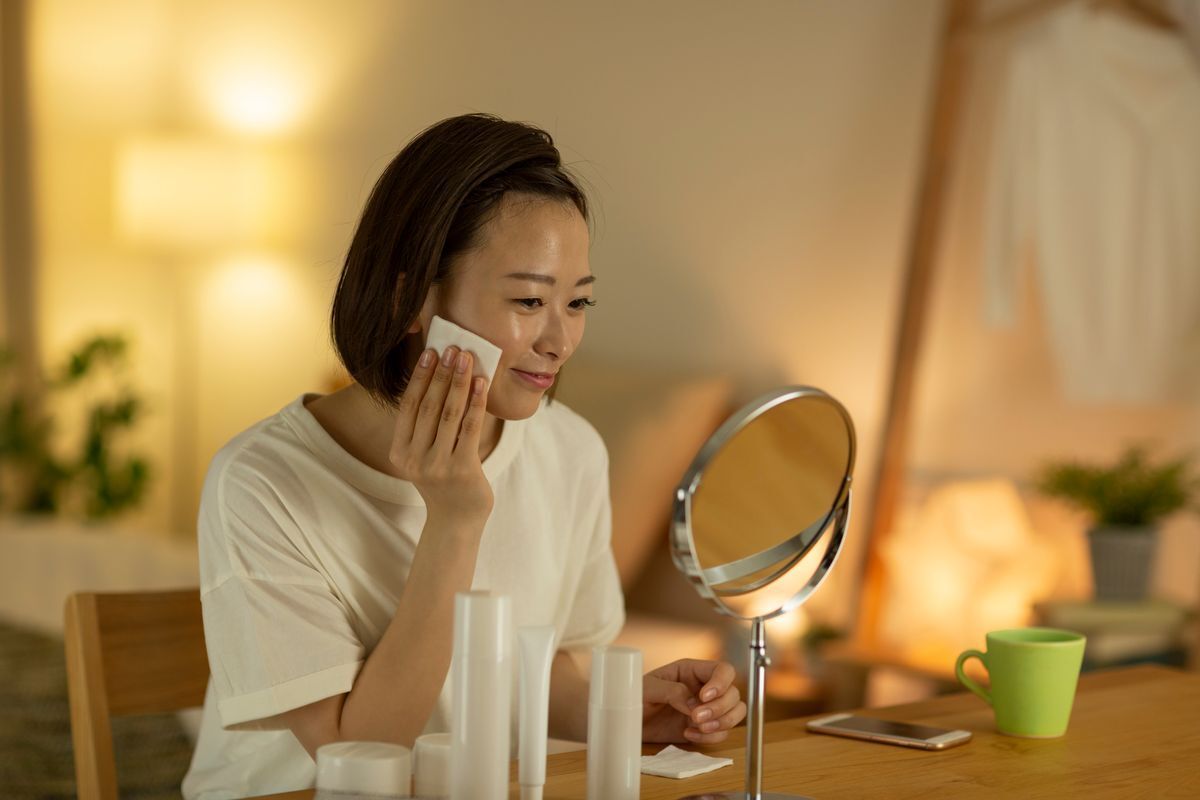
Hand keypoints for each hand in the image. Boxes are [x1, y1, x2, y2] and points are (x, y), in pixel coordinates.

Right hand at [388, 346, 492, 520]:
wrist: (457, 520)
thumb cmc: (444, 481)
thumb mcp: (424, 455)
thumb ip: (426, 427)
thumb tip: (442, 378)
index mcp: (400, 453)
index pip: (409, 406)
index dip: (419, 377)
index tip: (430, 353)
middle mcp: (414, 459)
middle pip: (429, 406)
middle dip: (441, 374)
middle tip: (452, 348)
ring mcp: (437, 465)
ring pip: (449, 414)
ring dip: (459, 382)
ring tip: (466, 358)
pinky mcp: (462, 469)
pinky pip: (469, 427)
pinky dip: (476, 402)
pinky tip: (481, 383)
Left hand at [641, 659, 745, 744]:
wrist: (628, 722)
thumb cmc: (635, 697)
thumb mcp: (648, 688)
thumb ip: (671, 691)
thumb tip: (693, 703)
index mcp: (692, 670)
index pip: (723, 670)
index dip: (721, 683)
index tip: (704, 697)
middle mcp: (704, 688)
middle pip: (733, 694)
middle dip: (719, 708)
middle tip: (696, 718)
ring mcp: (707, 708)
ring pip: (736, 712)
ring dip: (722, 722)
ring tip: (698, 727)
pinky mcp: (704, 728)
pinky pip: (722, 732)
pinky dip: (710, 737)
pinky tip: (689, 734)